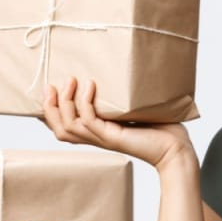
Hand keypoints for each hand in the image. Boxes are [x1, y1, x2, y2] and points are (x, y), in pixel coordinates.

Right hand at [40, 77, 193, 172]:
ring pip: (68, 127)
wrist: (176, 148)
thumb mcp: (134, 109)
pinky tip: (90, 86)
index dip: (49, 113)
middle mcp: (96, 137)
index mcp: (98, 133)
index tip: (46, 91)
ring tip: (70, 81)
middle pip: (59, 129)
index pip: (63, 127)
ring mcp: (103, 139)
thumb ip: (120, 98)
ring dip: (64, 102)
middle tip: (51, 85)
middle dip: (49, 107)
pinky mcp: (113, 138)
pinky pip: (89, 120)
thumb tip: (115, 72)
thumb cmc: (160, 129)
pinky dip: (85, 102)